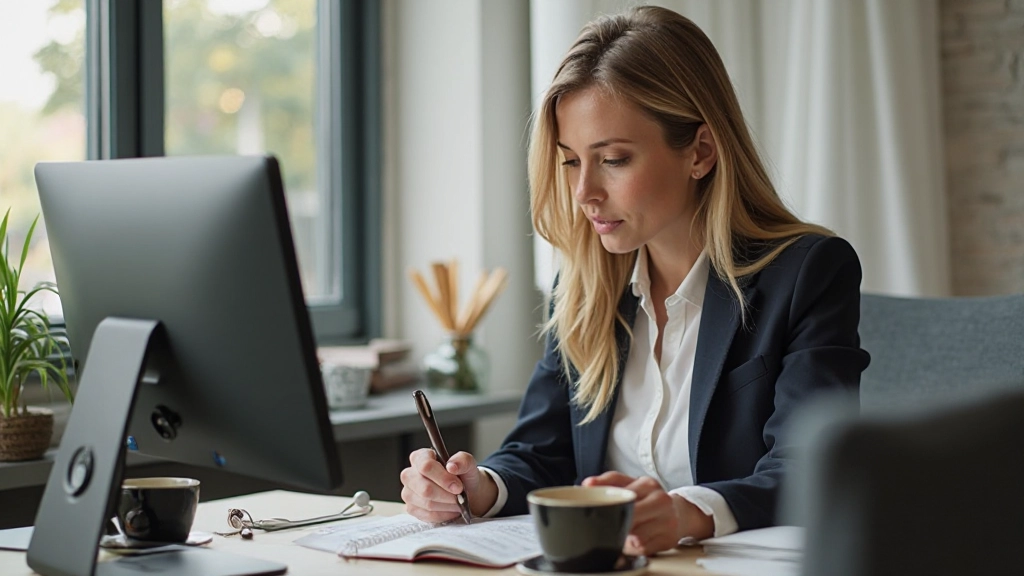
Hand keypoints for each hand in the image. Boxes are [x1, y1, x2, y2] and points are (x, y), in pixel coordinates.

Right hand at [400, 449, 497, 522]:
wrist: (465, 494)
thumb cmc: (463, 476)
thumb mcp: (468, 464)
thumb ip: (462, 460)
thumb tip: (452, 466)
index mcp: (420, 457)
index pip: (425, 466)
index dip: (443, 478)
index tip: (458, 486)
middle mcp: (409, 474)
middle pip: (425, 488)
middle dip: (447, 495)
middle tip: (460, 496)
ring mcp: (408, 492)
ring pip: (427, 503)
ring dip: (447, 505)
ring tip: (457, 502)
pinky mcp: (411, 509)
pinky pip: (427, 515)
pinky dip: (444, 514)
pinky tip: (451, 509)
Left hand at [583, 472, 713, 555]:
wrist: (679, 514)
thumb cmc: (650, 501)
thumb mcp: (633, 487)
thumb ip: (611, 485)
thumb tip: (587, 486)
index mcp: (647, 484)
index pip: (618, 481)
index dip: (601, 484)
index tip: (587, 487)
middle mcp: (659, 499)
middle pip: (628, 511)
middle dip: (614, 518)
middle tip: (601, 522)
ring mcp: (666, 519)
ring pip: (634, 533)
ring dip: (623, 536)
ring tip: (622, 533)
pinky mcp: (668, 539)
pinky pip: (642, 547)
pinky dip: (633, 547)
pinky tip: (633, 541)